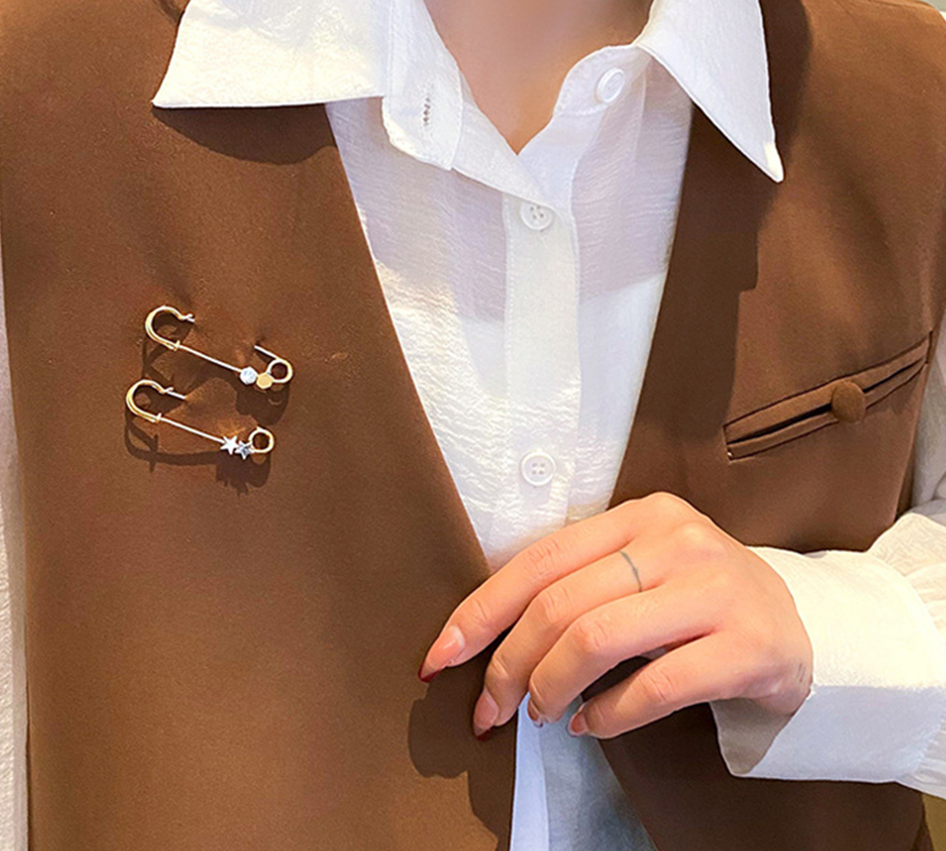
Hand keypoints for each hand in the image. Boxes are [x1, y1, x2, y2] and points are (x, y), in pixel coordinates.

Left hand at [417, 492, 812, 739]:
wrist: (801, 626)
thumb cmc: (694, 600)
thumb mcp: (639, 572)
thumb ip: (577, 588)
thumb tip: (487, 642)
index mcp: (637, 515)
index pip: (538, 560)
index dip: (480, 611)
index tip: (440, 656)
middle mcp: (675, 538)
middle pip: (560, 603)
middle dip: (508, 663)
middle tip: (490, 709)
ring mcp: (714, 587)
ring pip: (598, 638)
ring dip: (551, 687)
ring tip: (541, 713)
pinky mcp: (748, 644)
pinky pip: (654, 685)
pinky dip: (608, 714)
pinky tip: (592, 725)